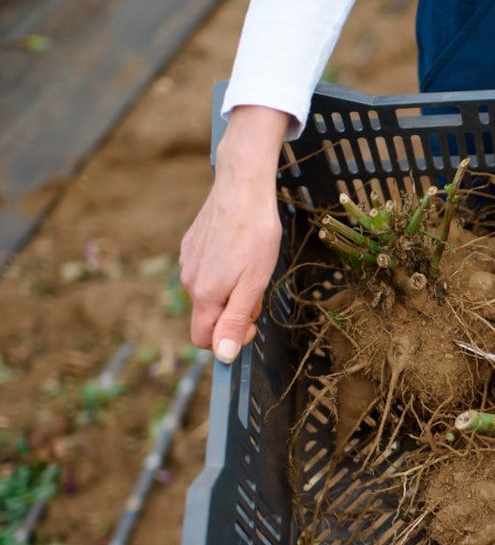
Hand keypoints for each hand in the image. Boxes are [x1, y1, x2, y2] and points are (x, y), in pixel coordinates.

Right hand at [180, 106, 289, 362]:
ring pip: (208, 292)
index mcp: (204, 295)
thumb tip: (224, 357)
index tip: (253, 323)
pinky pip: (205, 271)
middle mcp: (188, 280)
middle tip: (257, 291)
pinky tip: (239, 251)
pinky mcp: (190, 245)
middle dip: (233, 313)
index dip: (228, 341)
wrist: (242, 188)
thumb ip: (236, 321)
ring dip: (230, 291)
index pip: (203, 340)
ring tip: (251, 267)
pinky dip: (223, 271)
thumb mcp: (253, 284)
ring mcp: (187, 261)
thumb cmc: (256, 236)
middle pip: (208, 315)